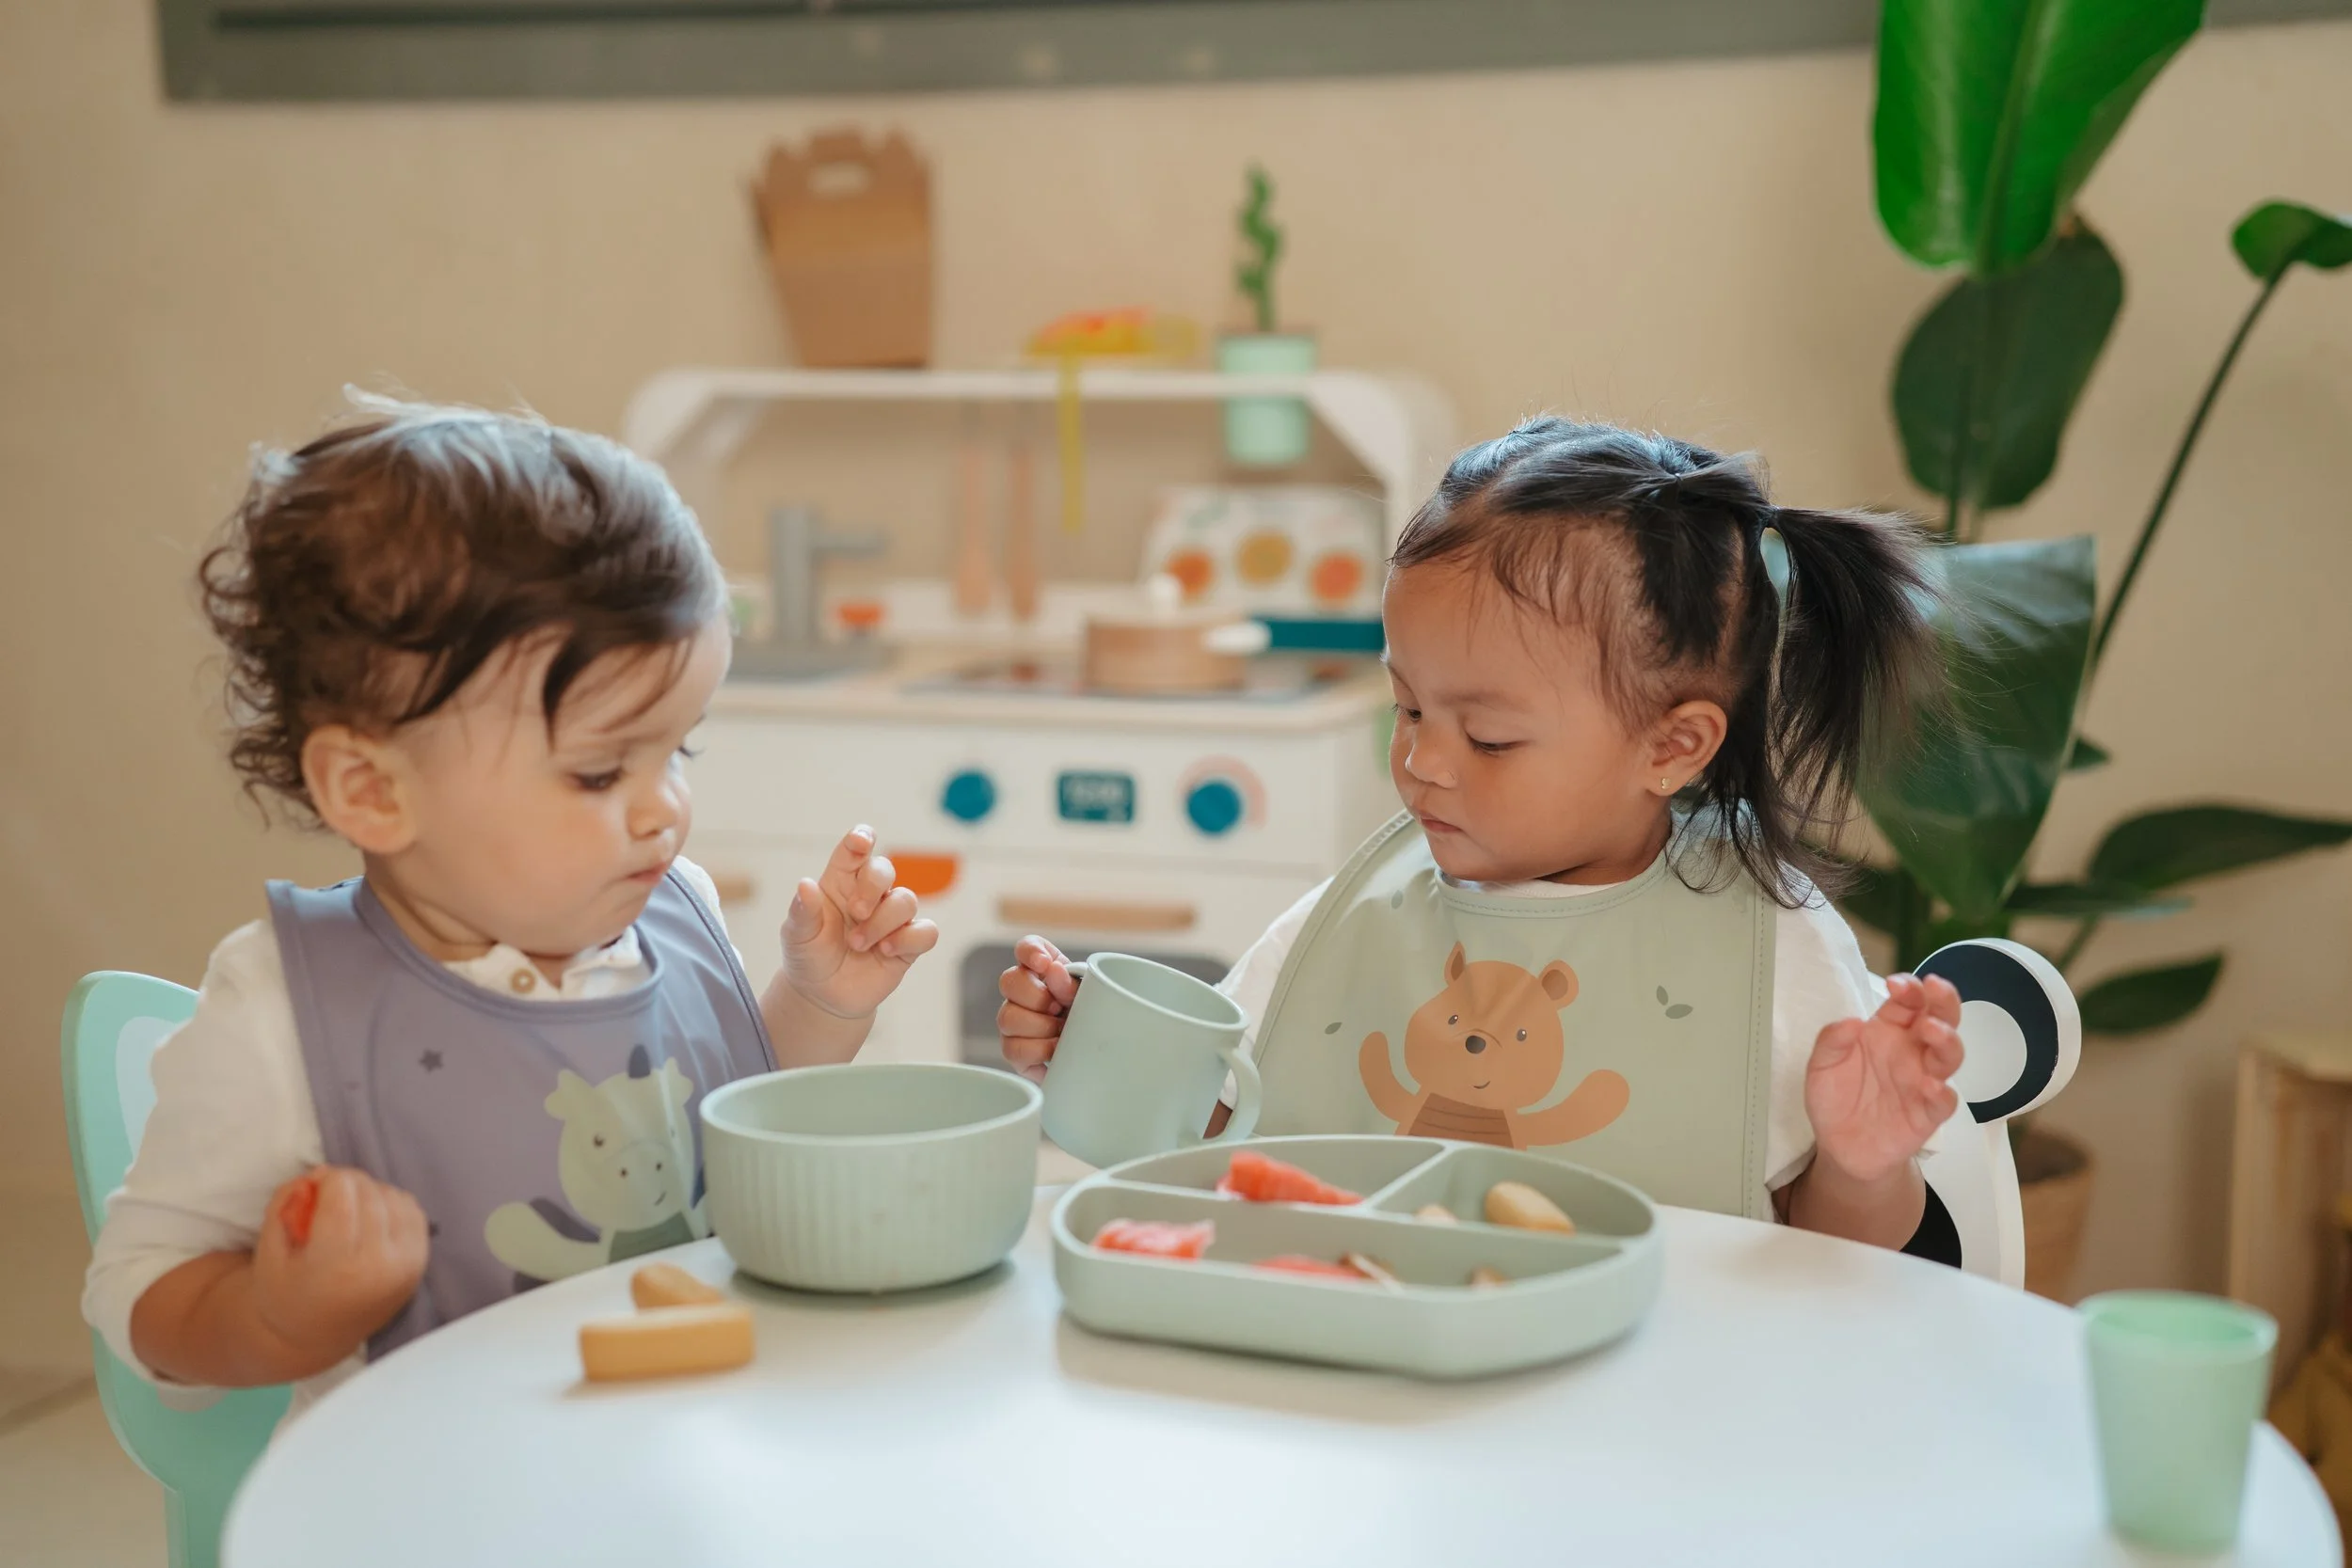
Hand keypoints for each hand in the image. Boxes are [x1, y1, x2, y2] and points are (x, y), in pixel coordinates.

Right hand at [250, 1167, 427, 1363]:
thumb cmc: (287, 1292)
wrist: (317, 1335)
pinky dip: (389, 1204)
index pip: (342, 1193)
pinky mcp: (421, 1260)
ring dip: (368, 1193)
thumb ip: (283, 1206)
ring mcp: (406, 1263)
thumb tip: (315, 1175)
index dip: (324, 1180)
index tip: (310, 1190)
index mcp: (336, 1265)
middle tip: (324, 1204)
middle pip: (367, 1189)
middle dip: (343, 1185)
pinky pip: (410, 1208)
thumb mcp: (268, 1252)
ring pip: (391, 1194)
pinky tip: (369, 1223)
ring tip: (346, 1216)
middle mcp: (379, 1265)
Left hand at [780, 825, 939, 1020]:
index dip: (862, 839)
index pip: (855, 850)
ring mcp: (891, 919)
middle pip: (885, 868)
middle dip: (872, 887)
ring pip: (907, 900)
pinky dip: (909, 939)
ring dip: (882, 923)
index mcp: (841, 882)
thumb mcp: (797, 935)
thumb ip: (802, 911)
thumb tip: (805, 885)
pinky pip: (927, 931)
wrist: (823, 995)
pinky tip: (886, 951)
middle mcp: (870, 895)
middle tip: (856, 912)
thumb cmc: (809, 955)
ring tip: (858, 945)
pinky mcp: (908, 943)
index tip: (861, 843)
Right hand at [997, 935, 1080, 1080]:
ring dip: (1040, 1026)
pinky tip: (1056, 1050)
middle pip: (1008, 981)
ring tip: (1062, 1032)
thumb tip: (1053, 970)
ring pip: (1007, 1017)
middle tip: (1059, 1009)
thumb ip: (1071, 982)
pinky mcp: (1014, 1051)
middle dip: (1038, 997)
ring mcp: (1013, 1021)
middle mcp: (1021, 992)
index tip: (1044, 963)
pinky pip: (1013, 1049)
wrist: (1097, 1056)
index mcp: (1044, 971)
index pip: (1026, 947)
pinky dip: (1039, 1050)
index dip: (1030, 951)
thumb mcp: (1089, 997)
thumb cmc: (1092, 1018)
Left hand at [1804, 973, 1963, 1185]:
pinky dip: (1942, 1092)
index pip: (1908, 1002)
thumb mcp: (1821, 1065)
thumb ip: (1831, 1041)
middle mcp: (1911, 1052)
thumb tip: (1850, 1021)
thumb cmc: (1836, 1098)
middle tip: (1936, 988)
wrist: (1840, 1147)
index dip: (1908, 989)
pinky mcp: (1927, 1115)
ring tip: (1932, 1030)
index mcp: (1888, 1031)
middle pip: (1940, 1019)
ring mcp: (1923, 1081)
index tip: (1896, 984)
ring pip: (1949, 1055)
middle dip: (1943, 1001)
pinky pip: (1944, 1102)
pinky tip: (1930, 1086)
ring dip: (1947, 1039)